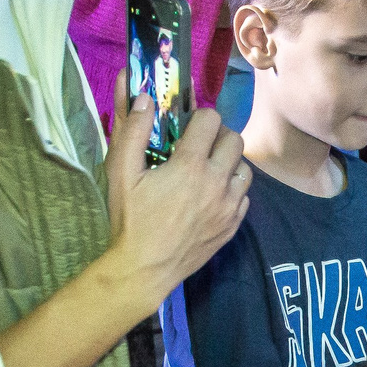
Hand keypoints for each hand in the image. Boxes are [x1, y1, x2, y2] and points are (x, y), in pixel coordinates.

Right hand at [106, 85, 250, 302]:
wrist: (144, 269)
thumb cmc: (130, 219)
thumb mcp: (121, 172)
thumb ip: (134, 131)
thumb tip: (146, 97)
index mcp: (191, 165)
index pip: (211, 119)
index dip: (198, 117)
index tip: (186, 126)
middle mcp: (217, 182)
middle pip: (235, 139)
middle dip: (218, 136)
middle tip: (199, 146)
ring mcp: (229, 206)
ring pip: (245, 168)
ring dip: (229, 162)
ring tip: (208, 170)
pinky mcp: (232, 226)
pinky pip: (245, 196)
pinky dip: (233, 190)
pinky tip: (213, 195)